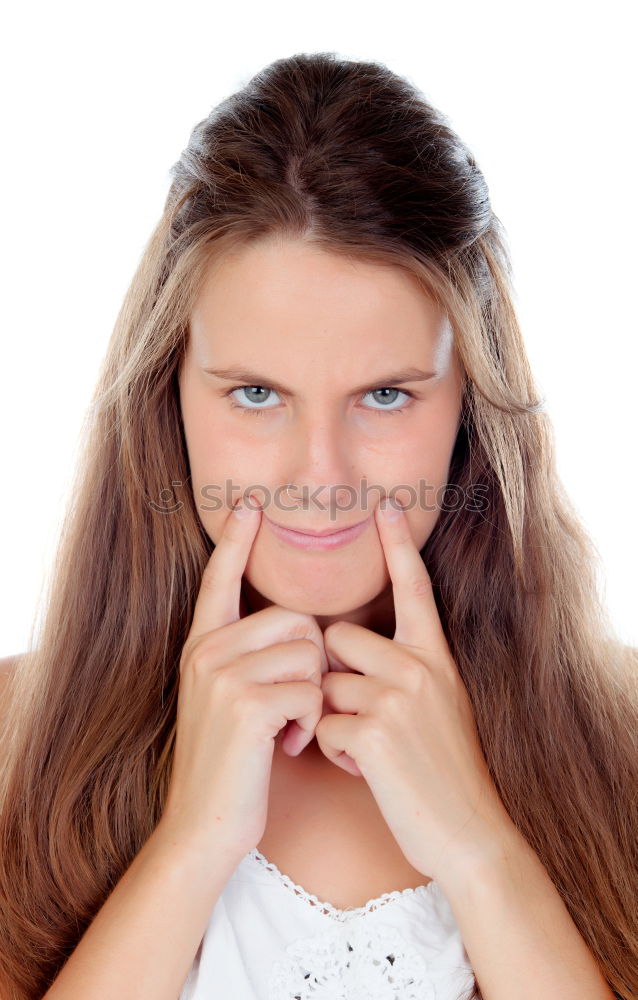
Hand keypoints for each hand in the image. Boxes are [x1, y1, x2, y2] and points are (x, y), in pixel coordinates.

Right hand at [160, 496, 326, 859]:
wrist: (204, 825)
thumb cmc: (231, 764)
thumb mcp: (226, 700)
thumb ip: (248, 658)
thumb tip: (300, 629)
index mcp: (202, 645)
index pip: (221, 579)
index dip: (237, 541)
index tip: (250, 503)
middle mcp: (206, 651)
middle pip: (296, 619)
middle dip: (311, 665)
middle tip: (291, 707)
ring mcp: (221, 675)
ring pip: (309, 653)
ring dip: (313, 697)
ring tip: (286, 729)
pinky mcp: (244, 705)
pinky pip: (310, 690)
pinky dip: (310, 722)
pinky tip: (286, 746)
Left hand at [314, 495, 517, 881]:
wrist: (466, 829)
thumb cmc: (443, 767)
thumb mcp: (442, 702)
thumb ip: (407, 667)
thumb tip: (350, 645)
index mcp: (433, 655)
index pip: (413, 588)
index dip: (398, 546)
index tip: (385, 505)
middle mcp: (418, 666)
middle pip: (337, 639)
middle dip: (335, 677)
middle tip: (364, 716)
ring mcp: (398, 697)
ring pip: (325, 685)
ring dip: (336, 721)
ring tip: (372, 749)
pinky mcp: (376, 733)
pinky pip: (324, 726)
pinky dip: (337, 753)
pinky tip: (369, 770)